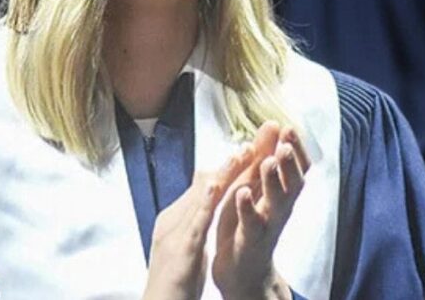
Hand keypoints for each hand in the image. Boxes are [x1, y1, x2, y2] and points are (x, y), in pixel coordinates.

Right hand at [143, 145, 253, 299]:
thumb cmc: (175, 281)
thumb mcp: (189, 246)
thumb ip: (196, 222)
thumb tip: (207, 204)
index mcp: (176, 218)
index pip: (204, 188)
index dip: (227, 170)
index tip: (247, 151)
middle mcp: (173, 220)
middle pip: (204, 187)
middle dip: (229, 165)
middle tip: (250, 144)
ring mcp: (175, 233)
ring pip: (201, 198)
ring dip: (222, 175)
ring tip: (239, 155)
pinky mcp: (179, 249)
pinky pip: (195, 222)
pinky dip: (205, 202)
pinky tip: (216, 186)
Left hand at [212, 123, 310, 299]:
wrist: (243, 272)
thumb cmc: (251, 222)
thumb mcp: (257, 185)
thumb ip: (264, 156)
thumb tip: (274, 123)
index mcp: (282, 192)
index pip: (298, 168)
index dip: (296, 149)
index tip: (289, 127)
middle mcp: (280, 208)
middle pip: (293, 183)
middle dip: (291, 162)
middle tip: (285, 142)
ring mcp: (268, 226)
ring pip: (277, 203)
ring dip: (274, 181)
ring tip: (269, 161)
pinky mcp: (251, 242)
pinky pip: (252, 225)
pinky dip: (248, 208)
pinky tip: (241, 193)